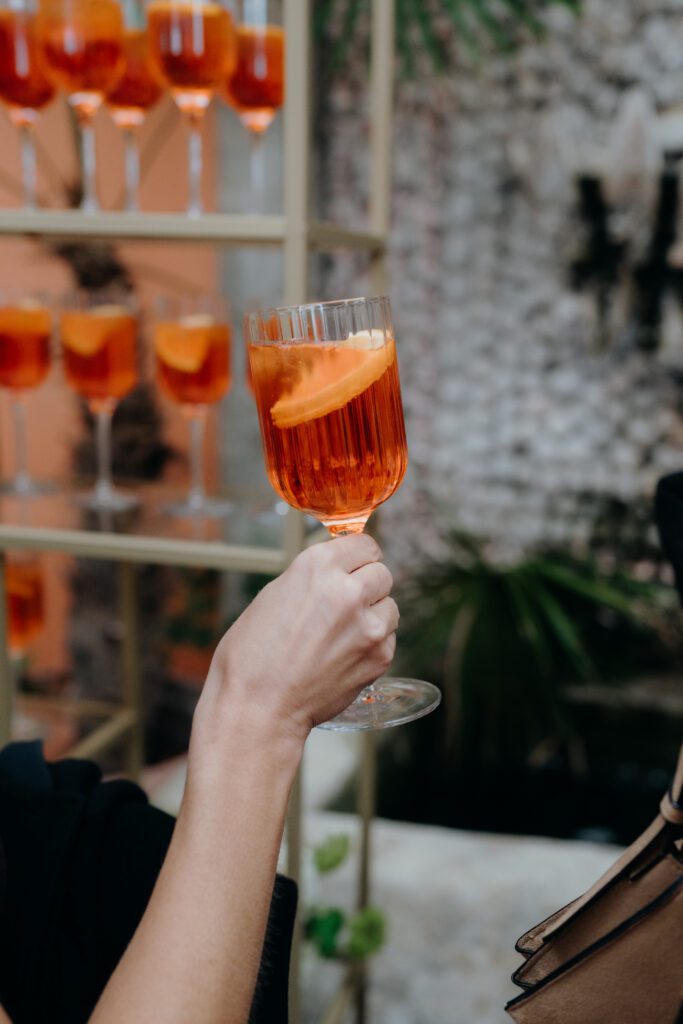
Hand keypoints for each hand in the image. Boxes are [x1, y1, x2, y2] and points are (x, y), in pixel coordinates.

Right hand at [192, 535, 397, 754]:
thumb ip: (313, 578)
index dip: (357, 556)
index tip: (353, 565)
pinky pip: (389, 637)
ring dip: (374, 613)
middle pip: (382, 572)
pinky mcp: (380, 657)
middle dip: (366, 584)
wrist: (259, 709)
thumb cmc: (252, 656)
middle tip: (346, 602)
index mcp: (317, 567)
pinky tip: (344, 655)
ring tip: (343, 632)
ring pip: (390, 605)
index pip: (363, 543)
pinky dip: (373, 643)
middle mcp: (349, 591)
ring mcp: (369, 626)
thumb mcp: (274, 595)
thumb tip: (339, 571)